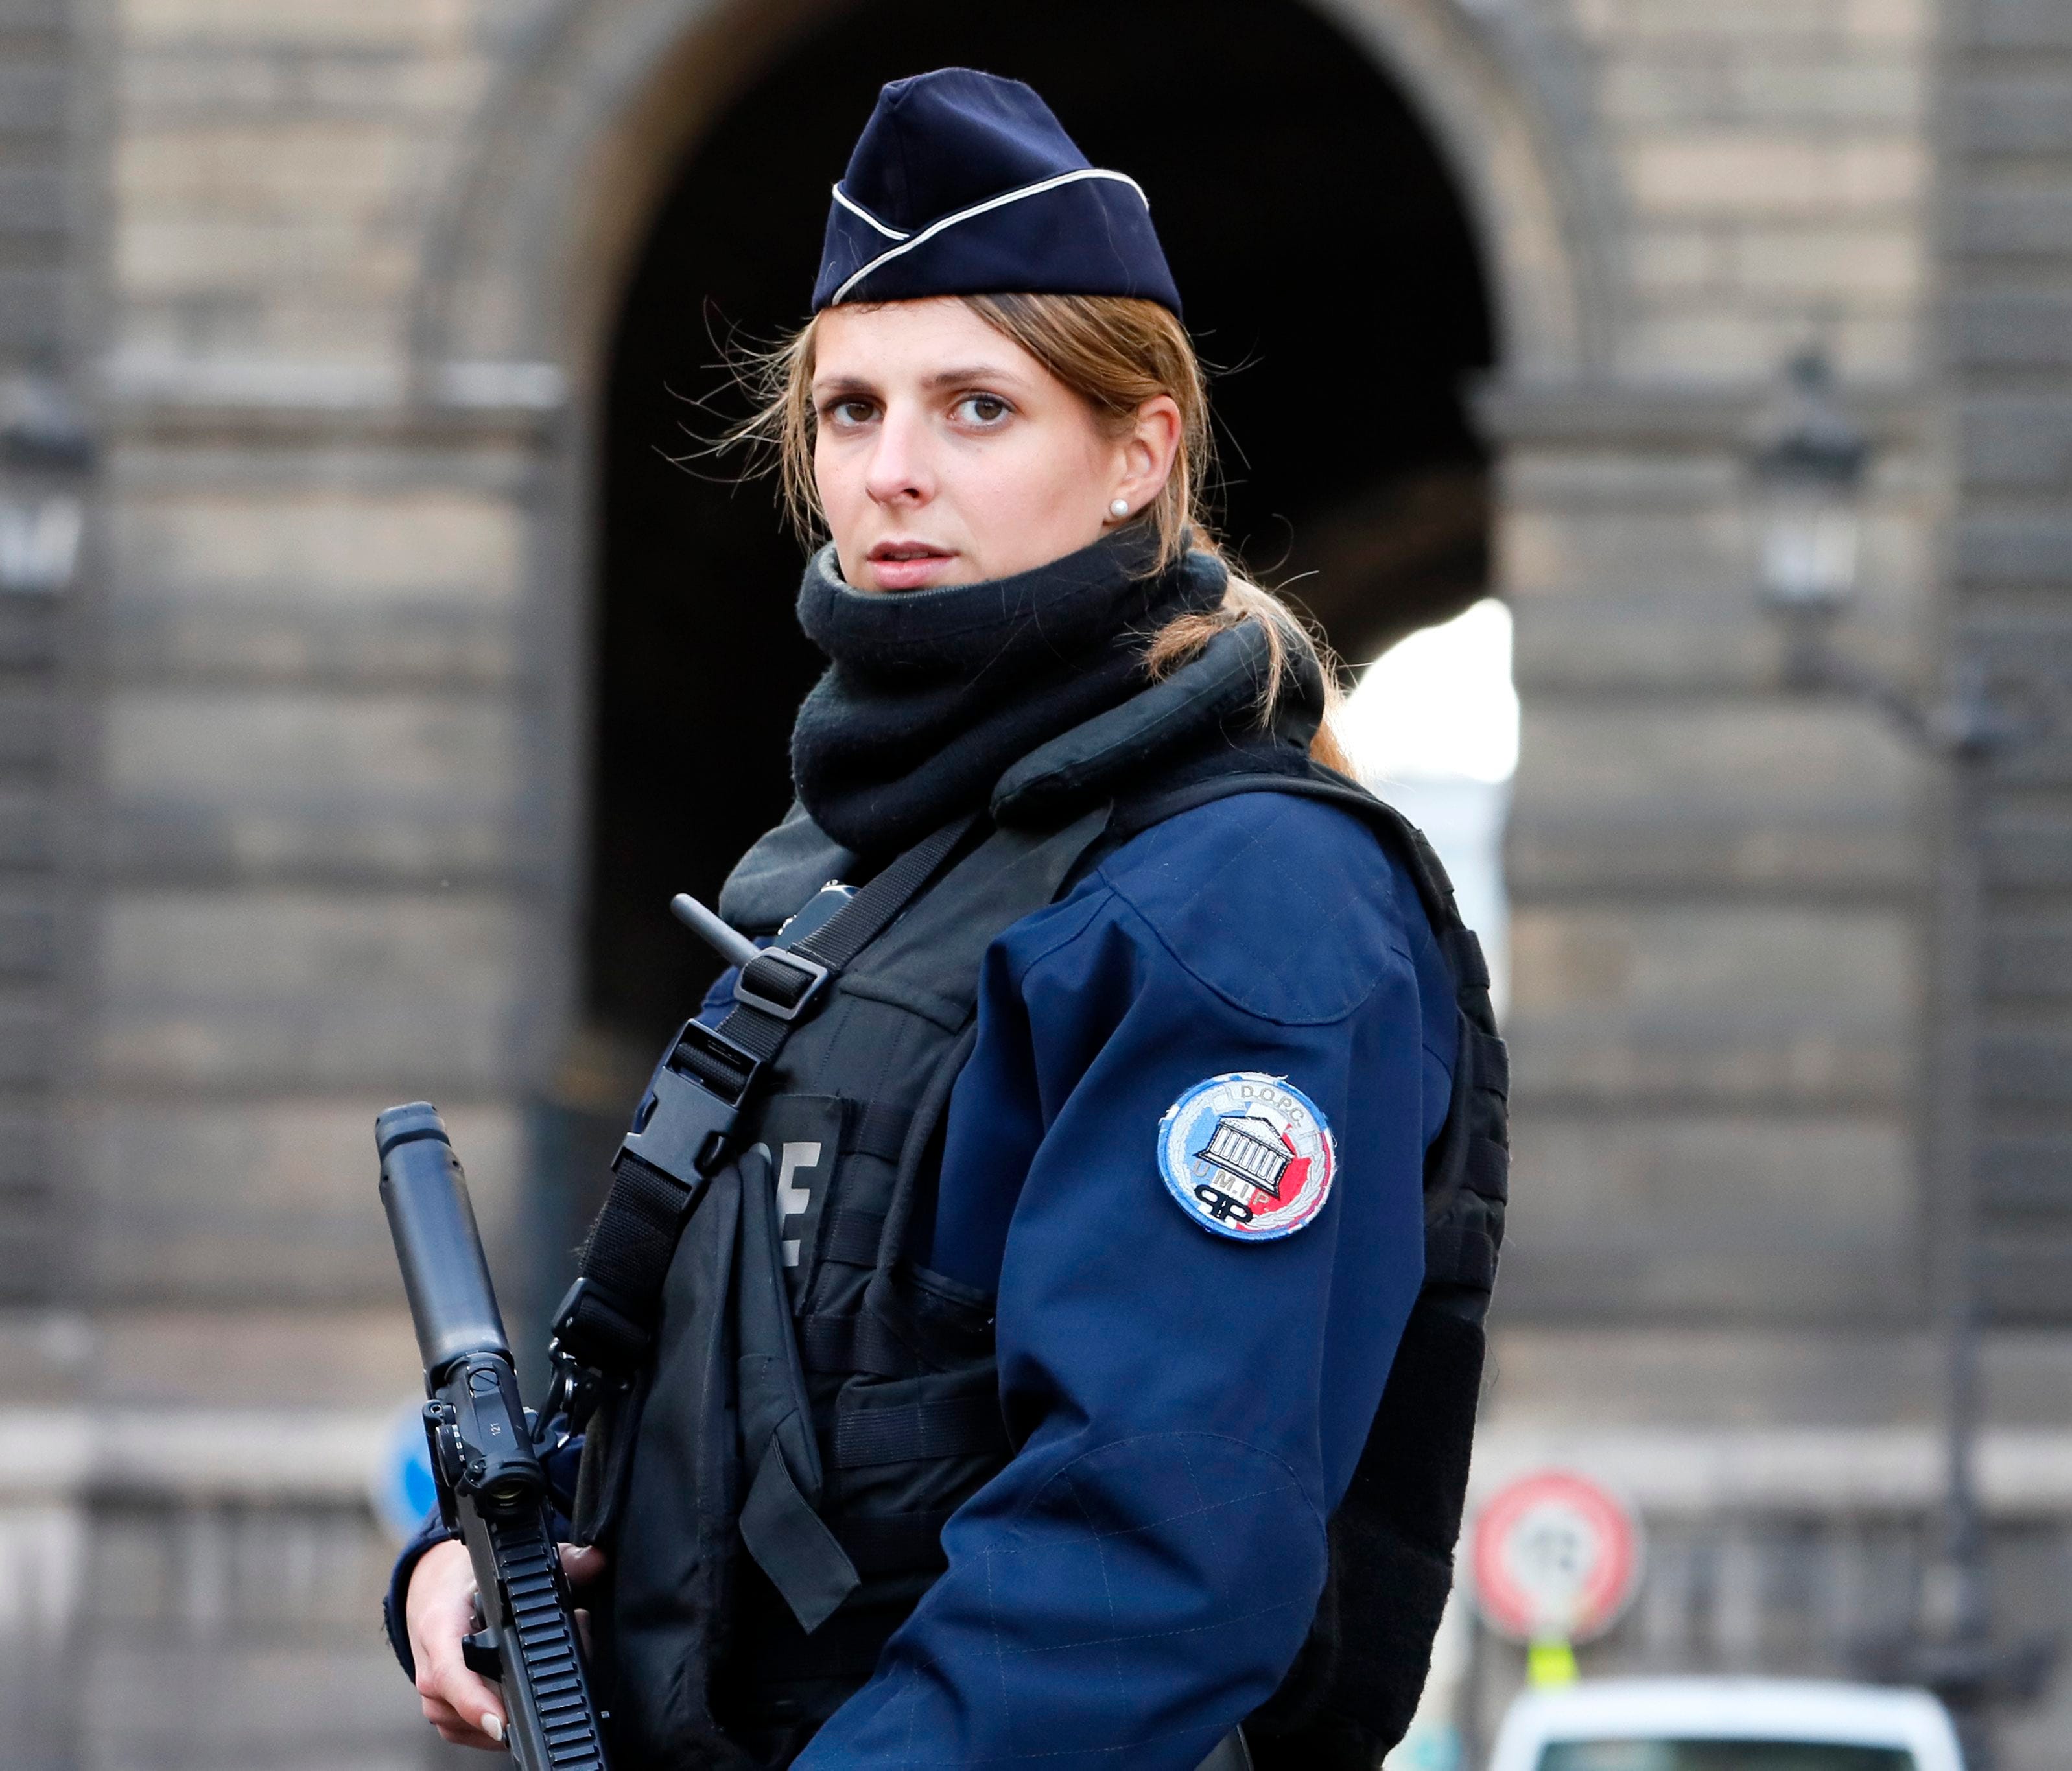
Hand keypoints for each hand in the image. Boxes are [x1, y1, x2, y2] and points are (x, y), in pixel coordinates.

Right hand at [406, 1538, 608, 1749]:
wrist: (434, 1592)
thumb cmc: (467, 1580)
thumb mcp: (508, 1562)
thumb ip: (560, 1561)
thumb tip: (595, 1561)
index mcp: (440, 1626)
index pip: (450, 1672)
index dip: (474, 1701)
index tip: (501, 1722)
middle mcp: (431, 1668)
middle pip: (464, 1708)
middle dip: (514, 1704)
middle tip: (553, 1684)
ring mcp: (433, 1697)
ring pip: (469, 1727)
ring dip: (509, 1713)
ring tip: (536, 1681)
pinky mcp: (442, 1715)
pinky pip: (468, 1734)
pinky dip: (498, 1722)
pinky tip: (519, 1701)